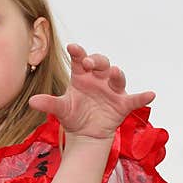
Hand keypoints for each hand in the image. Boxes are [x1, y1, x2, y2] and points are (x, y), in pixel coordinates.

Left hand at [28, 43, 155, 139]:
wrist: (85, 134)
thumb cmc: (73, 115)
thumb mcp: (60, 109)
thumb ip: (49, 103)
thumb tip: (32, 101)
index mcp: (81, 76)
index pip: (79, 59)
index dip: (77, 52)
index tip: (72, 47)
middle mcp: (98, 79)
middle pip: (100, 64)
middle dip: (96, 61)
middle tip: (88, 62)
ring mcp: (112, 90)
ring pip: (117, 77)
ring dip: (116, 74)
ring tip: (115, 72)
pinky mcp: (123, 104)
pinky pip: (134, 99)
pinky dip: (143, 97)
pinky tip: (150, 94)